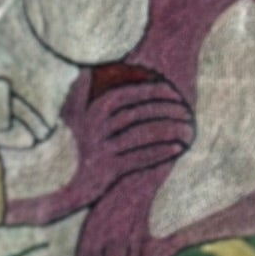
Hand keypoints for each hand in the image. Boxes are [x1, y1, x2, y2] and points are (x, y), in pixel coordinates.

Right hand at [18, 72, 194, 219]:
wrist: (67, 189)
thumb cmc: (76, 148)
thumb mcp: (74, 117)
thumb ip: (82, 89)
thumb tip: (90, 66)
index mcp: (92, 111)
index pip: (129, 94)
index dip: (153, 90)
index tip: (172, 90)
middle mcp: (96, 129)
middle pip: (140, 113)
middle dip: (166, 109)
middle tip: (186, 109)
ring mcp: (103, 150)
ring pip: (144, 135)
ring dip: (170, 130)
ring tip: (188, 128)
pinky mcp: (110, 171)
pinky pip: (143, 157)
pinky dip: (163, 152)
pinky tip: (179, 148)